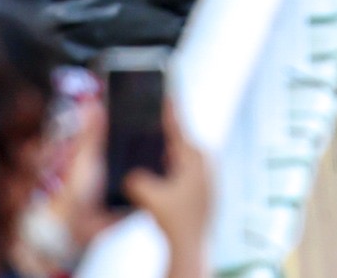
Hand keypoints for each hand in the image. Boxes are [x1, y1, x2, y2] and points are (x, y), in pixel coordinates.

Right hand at [121, 100, 212, 277]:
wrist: (193, 245)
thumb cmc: (176, 221)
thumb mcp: (150, 197)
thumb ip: (137, 180)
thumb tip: (129, 175)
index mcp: (194, 157)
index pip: (178, 127)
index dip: (168, 109)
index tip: (165, 92)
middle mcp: (205, 162)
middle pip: (178, 141)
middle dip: (161, 137)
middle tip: (146, 124)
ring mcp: (207, 174)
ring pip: (180, 158)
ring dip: (165, 157)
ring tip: (148, 154)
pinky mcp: (204, 187)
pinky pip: (183, 170)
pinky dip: (170, 170)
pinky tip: (157, 176)